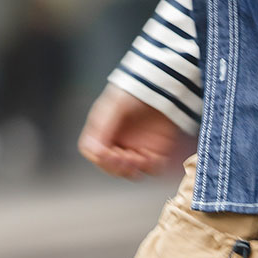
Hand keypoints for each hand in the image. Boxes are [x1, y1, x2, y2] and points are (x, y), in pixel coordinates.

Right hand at [77, 85, 193, 178]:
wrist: (165, 86)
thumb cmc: (136, 91)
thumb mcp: (115, 106)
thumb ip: (103, 128)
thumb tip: (94, 152)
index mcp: (103, 131)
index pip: (93, 152)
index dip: (100, 158)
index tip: (109, 154)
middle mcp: (118, 142)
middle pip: (111, 166)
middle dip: (117, 166)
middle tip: (126, 157)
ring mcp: (136, 148)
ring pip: (130, 172)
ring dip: (133, 169)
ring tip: (140, 157)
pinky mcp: (155, 152)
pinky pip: (151, 168)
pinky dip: (151, 167)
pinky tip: (151, 157)